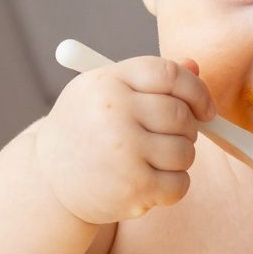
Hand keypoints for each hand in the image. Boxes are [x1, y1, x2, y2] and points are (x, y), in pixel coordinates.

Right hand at [35, 55, 215, 224]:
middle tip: (170, 139)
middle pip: (182, 116)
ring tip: (151, 161)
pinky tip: (148, 183)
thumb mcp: (106, 93)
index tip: (204, 110)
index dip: (196, 91)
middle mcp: (114, 112)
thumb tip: (196, 66)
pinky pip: (180, 184)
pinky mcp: (133, 187)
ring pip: (186, 152)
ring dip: (179, 160)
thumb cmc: (86, 130)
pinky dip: (172, 187)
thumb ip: (150, 80)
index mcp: (109, 81)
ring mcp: (124, 150)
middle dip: (186, 130)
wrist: (47, 180)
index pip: (170, 74)